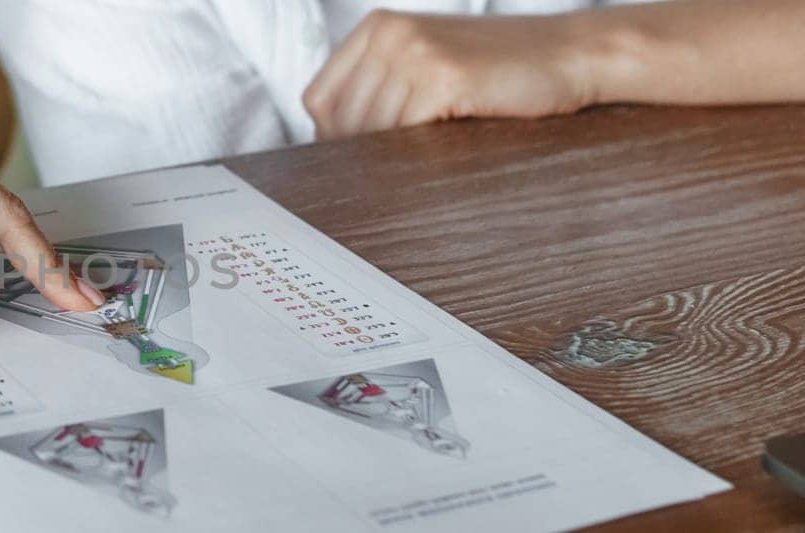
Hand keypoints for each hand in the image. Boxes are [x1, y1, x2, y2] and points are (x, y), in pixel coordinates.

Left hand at [303, 10, 597, 139]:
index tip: (352, 160)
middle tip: (387, 175)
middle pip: (341, 119)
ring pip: (370, 130)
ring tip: (416, 165)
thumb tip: (330, 142)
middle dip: (358, 154)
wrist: (568, 53)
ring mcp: (414, 52)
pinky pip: (403, 133)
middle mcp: (389, 34)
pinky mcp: (442, 77)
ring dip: (388, 157)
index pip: (319, 97)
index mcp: (378, 27)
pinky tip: (435, 155)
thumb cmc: (499, 68)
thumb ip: (380, 87)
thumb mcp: (426, 63)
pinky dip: (413, 153)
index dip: (330, 136)